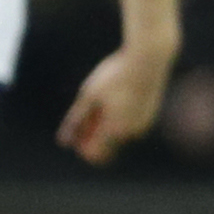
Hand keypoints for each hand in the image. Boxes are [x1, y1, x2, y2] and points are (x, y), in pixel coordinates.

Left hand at [57, 43, 173, 164]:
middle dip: (92, 134)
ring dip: (105, 125)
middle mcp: (133, 132)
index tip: (75, 130)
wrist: (149, 58)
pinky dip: (118, 118)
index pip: (95, 155)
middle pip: (106, 146)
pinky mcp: (149, 115)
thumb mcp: (88, 95)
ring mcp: (144, 124)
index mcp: (116, 130)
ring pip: (118, 135)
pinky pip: (129, 125)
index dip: (82, 147)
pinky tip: (113, 97)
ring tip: (101, 98)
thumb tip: (63, 143)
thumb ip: (75, 120)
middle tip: (87, 109)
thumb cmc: (115, 74)